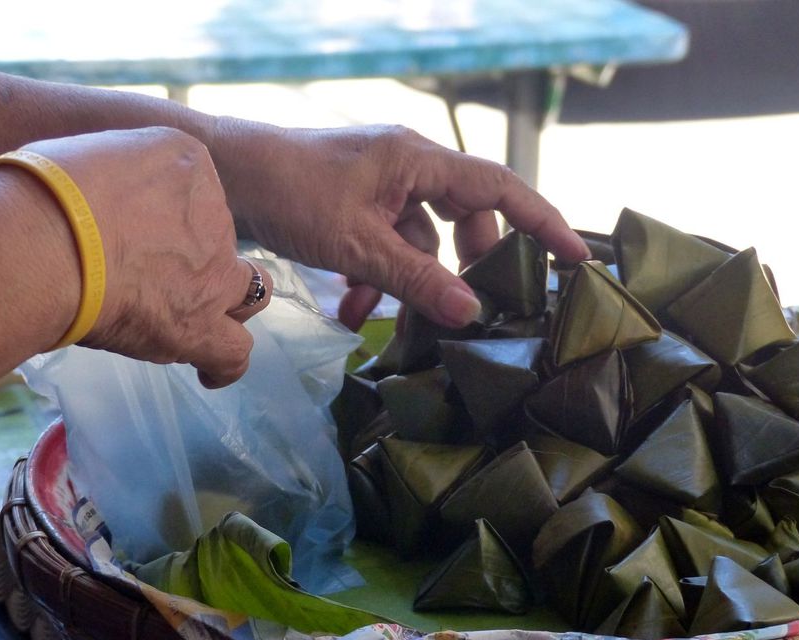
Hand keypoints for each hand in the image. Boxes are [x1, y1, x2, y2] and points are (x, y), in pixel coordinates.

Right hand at [19, 127, 270, 386]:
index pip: (193, 189)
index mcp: (185, 158)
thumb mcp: (83, 150)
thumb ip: (110, 173)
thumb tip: (98, 199)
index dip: (166, 213)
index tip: (133, 225)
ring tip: (200, 317)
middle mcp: (213, 211)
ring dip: (228, 303)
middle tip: (158, 271)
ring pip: (249, 291)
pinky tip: (209, 371)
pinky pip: (234, 351)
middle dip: (196, 255)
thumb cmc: (38, 193)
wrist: (41, 245)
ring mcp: (214, 270)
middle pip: (220, 238)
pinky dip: (224, 364)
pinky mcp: (201, 324)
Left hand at [215, 123, 588, 330]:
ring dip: (408, 282)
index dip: (541, 223)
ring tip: (383, 320)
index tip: (573, 258)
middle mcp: (408, 166)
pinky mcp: (358, 206)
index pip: (500, 188)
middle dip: (464, 266)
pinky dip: (378, 278)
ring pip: (422, 240)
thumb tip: (469, 313)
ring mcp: (383, 186)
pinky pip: (388, 244)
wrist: (224, 177)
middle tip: (468, 306)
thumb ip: (415, 279)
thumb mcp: (358, 245)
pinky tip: (353, 309)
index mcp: (419, 160)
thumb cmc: (290, 193)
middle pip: (465, 218)